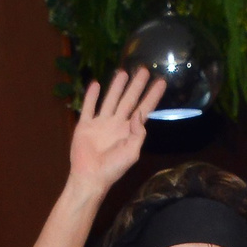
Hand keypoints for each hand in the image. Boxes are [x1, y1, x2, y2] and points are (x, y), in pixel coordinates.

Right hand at [70, 69, 165, 190]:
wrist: (90, 176)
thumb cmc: (113, 168)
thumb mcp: (132, 152)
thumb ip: (138, 133)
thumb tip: (139, 112)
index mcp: (130, 131)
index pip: (144, 109)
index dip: (153, 96)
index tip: (161, 82)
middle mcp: (116, 124)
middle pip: (129, 100)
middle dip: (136, 86)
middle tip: (144, 70)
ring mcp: (101, 124)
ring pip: (110, 100)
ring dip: (116, 87)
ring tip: (123, 72)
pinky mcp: (85, 125)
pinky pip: (89, 108)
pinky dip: (91, 96)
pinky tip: (96, 84)